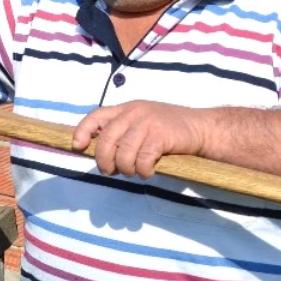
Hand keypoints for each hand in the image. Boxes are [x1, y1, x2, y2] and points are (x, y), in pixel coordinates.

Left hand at [71, 101, 207, 178]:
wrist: (201, 128)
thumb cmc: (168, 130)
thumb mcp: (142, 123)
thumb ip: (122, 132)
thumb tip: (98, 153)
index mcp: (126, 109)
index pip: (96, 116)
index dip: (82, 131)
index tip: (78, 146)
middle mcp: (134, 113)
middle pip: (106, 141)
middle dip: (105, 162)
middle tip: (112, 172)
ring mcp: (147, 123)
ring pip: (123, 154)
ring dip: (126, 169)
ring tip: (135, 172)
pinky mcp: (161, 135)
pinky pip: (142, 160)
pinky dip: (143, 171)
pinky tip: (149, 172)